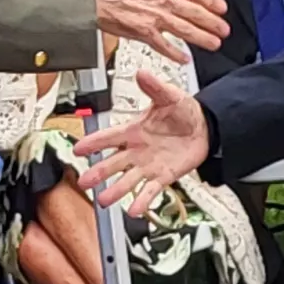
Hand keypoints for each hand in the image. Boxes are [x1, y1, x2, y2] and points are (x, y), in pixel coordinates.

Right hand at [73, 70, 209, 210]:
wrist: (205, 128)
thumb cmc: (184, 112)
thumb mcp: (169, 96)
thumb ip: (155, 87)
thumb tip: (142, 74)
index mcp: (134, 130)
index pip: (109, 137)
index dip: (93, 142)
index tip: (78, 148)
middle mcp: (137, 150)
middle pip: (112, 163)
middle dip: (98, 172)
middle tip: (84, 182)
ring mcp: (148, 166)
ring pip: (128, 180)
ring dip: (116, 191)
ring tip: (104, 200)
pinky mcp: (163, 177)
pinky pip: (151, 190)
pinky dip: (143, 200)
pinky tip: (135, 210)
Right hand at [90, 0, 230, 63]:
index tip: (220, 7)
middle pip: (194, 11)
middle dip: (212, 22)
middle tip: (223, 29)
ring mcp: (154, 16)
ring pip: (185, 29)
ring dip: (202, 37)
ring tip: (214, 43)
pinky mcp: (143, 32)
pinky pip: (164, 45)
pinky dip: (175, 53)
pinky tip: (184, 58)